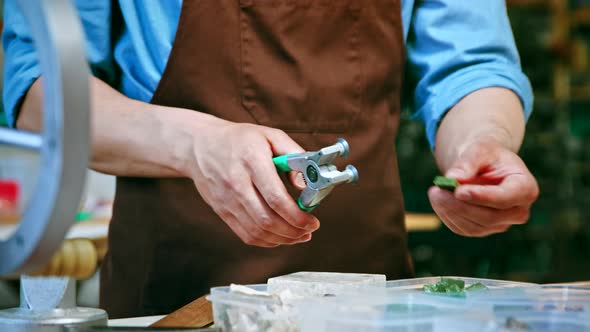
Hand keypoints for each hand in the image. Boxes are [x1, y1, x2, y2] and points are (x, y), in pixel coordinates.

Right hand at [187, 119, 318, 246]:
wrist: (199, 145)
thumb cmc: (239, 139)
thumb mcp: (270, 135)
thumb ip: (293, 154)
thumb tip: (305, 183)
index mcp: (251, 161)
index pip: (275, 198)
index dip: (297, 216)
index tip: (312, 220)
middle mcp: (236, 183)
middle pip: (267, 219)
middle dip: (293, 231)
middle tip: (309, 230)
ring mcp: (227, 200)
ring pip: (257, 232)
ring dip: (282, 239)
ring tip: (299, 236)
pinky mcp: (222, 211)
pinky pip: (245, 234)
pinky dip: (266, 241)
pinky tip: (280, 237)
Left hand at [428, 141, 538, 236]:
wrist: (482, 164)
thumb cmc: (485, 154)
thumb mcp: (479, 149)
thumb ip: (468, 162)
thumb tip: (453, 178)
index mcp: (525, 188)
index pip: (506, 198)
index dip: (482, 197)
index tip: (459, 191)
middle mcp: (518, 211)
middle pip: (489, 217)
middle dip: (460, 205)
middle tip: (436, 190)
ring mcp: (501, 224)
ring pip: (474, 227)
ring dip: (450, 211)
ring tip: (434, 191)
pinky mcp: (483, 229)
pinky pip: (463, 229)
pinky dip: (447, 216)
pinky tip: (439, 200)